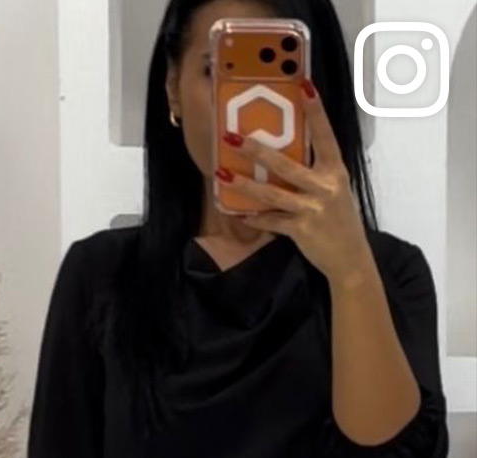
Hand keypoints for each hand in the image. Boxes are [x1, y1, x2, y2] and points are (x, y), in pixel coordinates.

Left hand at [215, 78, 371, 283]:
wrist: (350, 258)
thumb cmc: (340, 221)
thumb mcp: (334, 191)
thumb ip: (315, 174)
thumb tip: (285, 156)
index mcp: (335, 172)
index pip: (326, 136)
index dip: (316, 111)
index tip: (304, 85)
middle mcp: (325, 187)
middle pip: (286, 164)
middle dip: (257, 150)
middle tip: (232, 137)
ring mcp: (313, 209)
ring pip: (272, 194)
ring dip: (244, 185)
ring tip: (222, 175)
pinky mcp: (301, 230)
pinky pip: (271, 221)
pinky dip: (253, 218)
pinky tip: (236, 213)